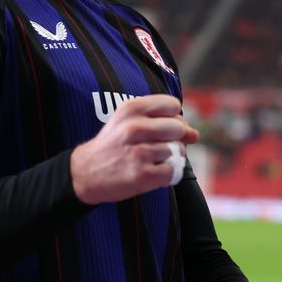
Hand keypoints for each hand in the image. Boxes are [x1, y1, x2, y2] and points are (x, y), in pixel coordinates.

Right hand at [70, 94, 198, 204]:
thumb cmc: (114, 145)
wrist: (85, 173)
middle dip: (175, 139)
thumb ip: (163, 122)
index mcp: (131, 109)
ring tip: (149, 160)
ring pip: (177, 151)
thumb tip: (195, 134)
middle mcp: (134, 128)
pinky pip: (172, 171)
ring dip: (169, 158)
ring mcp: (139, 152)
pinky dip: (166, 174)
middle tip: (157, 146)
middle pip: (178, 128)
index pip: (173, 105)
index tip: (162, 128)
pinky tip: (150, 172)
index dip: (173, 117)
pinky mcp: (143, 175)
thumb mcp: (129, 123)